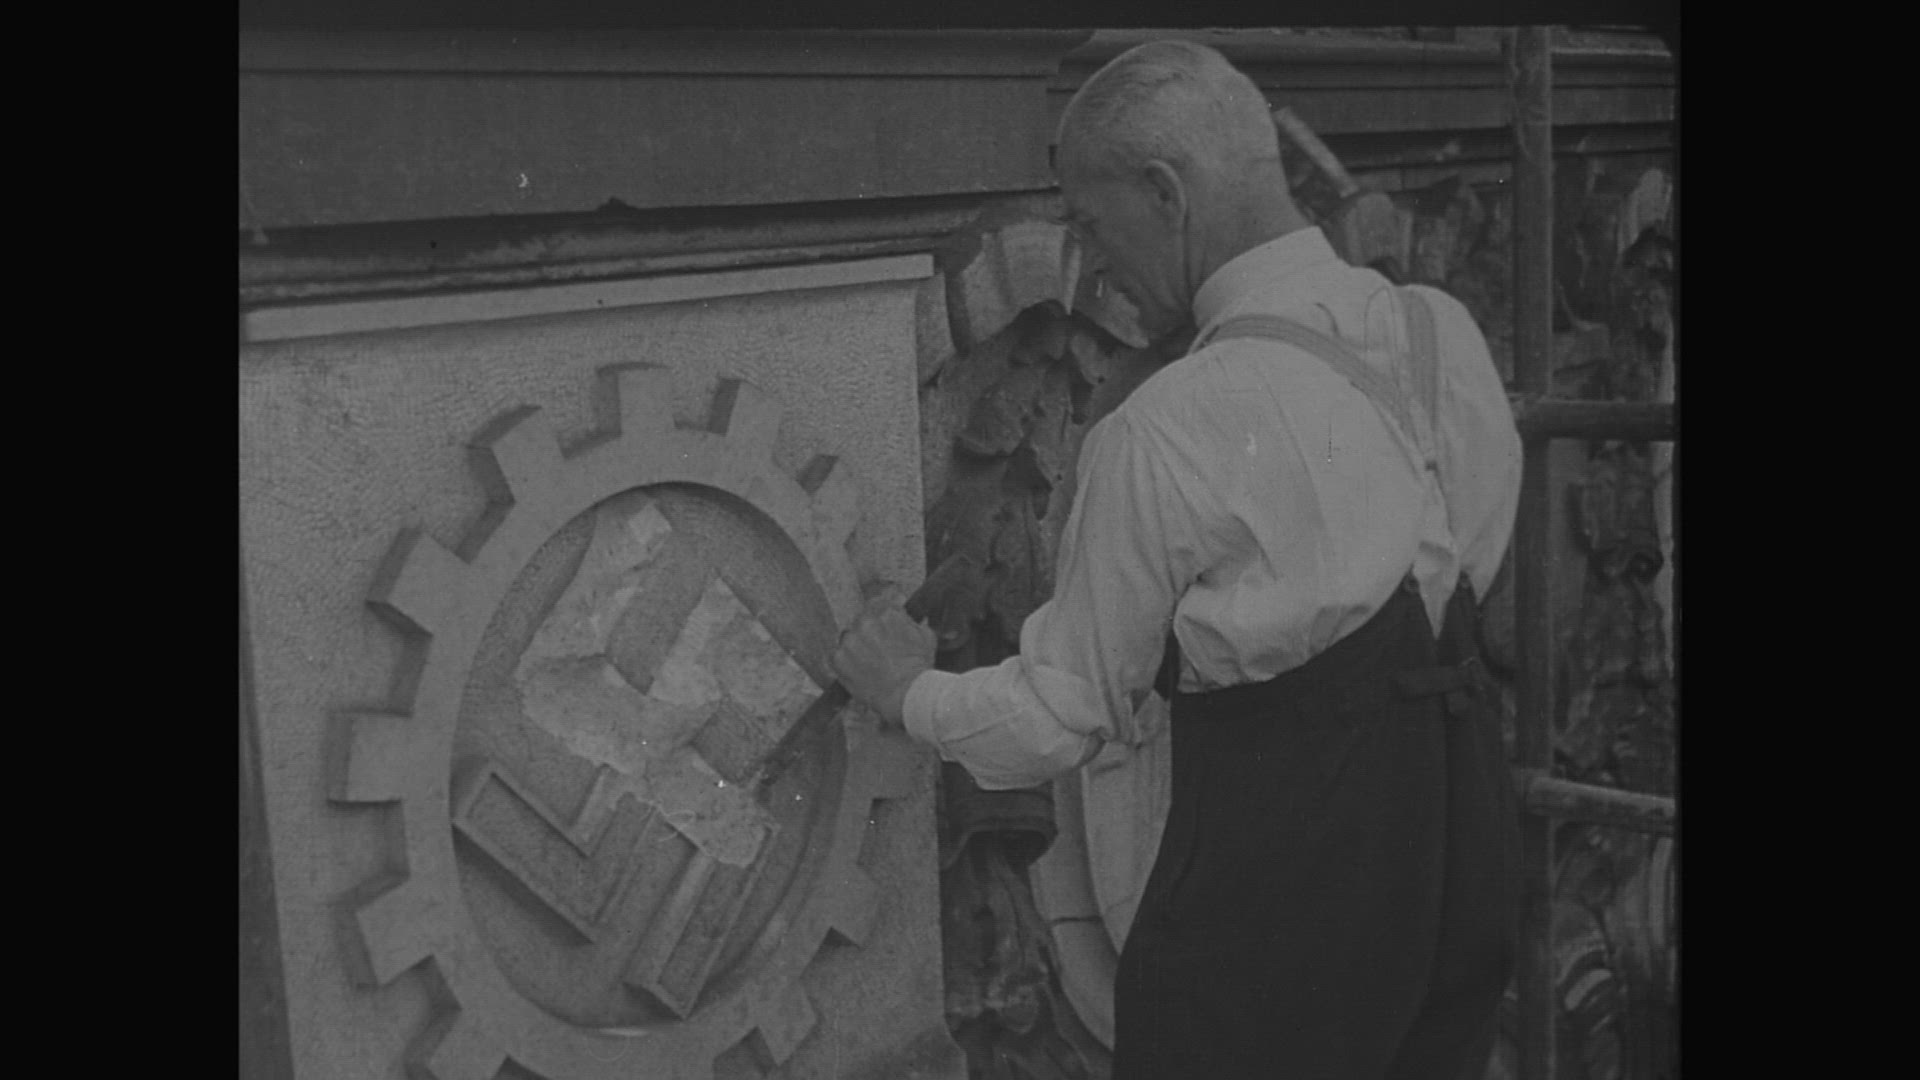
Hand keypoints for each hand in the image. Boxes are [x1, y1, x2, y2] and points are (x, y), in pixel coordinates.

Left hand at [830, 587, 936, 729]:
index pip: (877, 603)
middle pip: (861, 620)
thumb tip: (905, 614)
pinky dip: (846, 662)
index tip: (883, 627)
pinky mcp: (838, 658)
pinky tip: (861, 671)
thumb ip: (911, 620)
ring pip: (849, 637)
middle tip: (879, 650)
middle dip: (869, 632)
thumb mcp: (925, 636)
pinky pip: (838, 655)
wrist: (906, 695)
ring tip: (871, 663)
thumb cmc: (919, 668)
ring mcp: (849, 640)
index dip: (881, 617)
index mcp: (886, 612)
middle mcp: (864, 622)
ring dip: (857, 646)